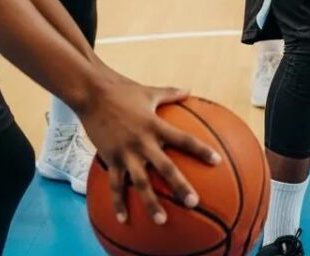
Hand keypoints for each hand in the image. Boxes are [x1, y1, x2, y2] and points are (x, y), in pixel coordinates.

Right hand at [80, 75, 219, 225]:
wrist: (92, 94)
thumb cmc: (122, 90)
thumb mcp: (150, 92)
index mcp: (155, 125)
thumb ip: (171, 93)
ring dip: (151, 202)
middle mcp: (142, 141)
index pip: (183, 139)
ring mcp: (126, 152)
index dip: (200, 150)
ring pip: (141, 183)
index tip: (216, 161)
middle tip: (194, 203)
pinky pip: (115, 185)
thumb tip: (189, 90)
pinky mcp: (110, 158)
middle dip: (180, 186)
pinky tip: (123, 219)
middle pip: (166, 167)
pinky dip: (119, 203)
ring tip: (161, 220)